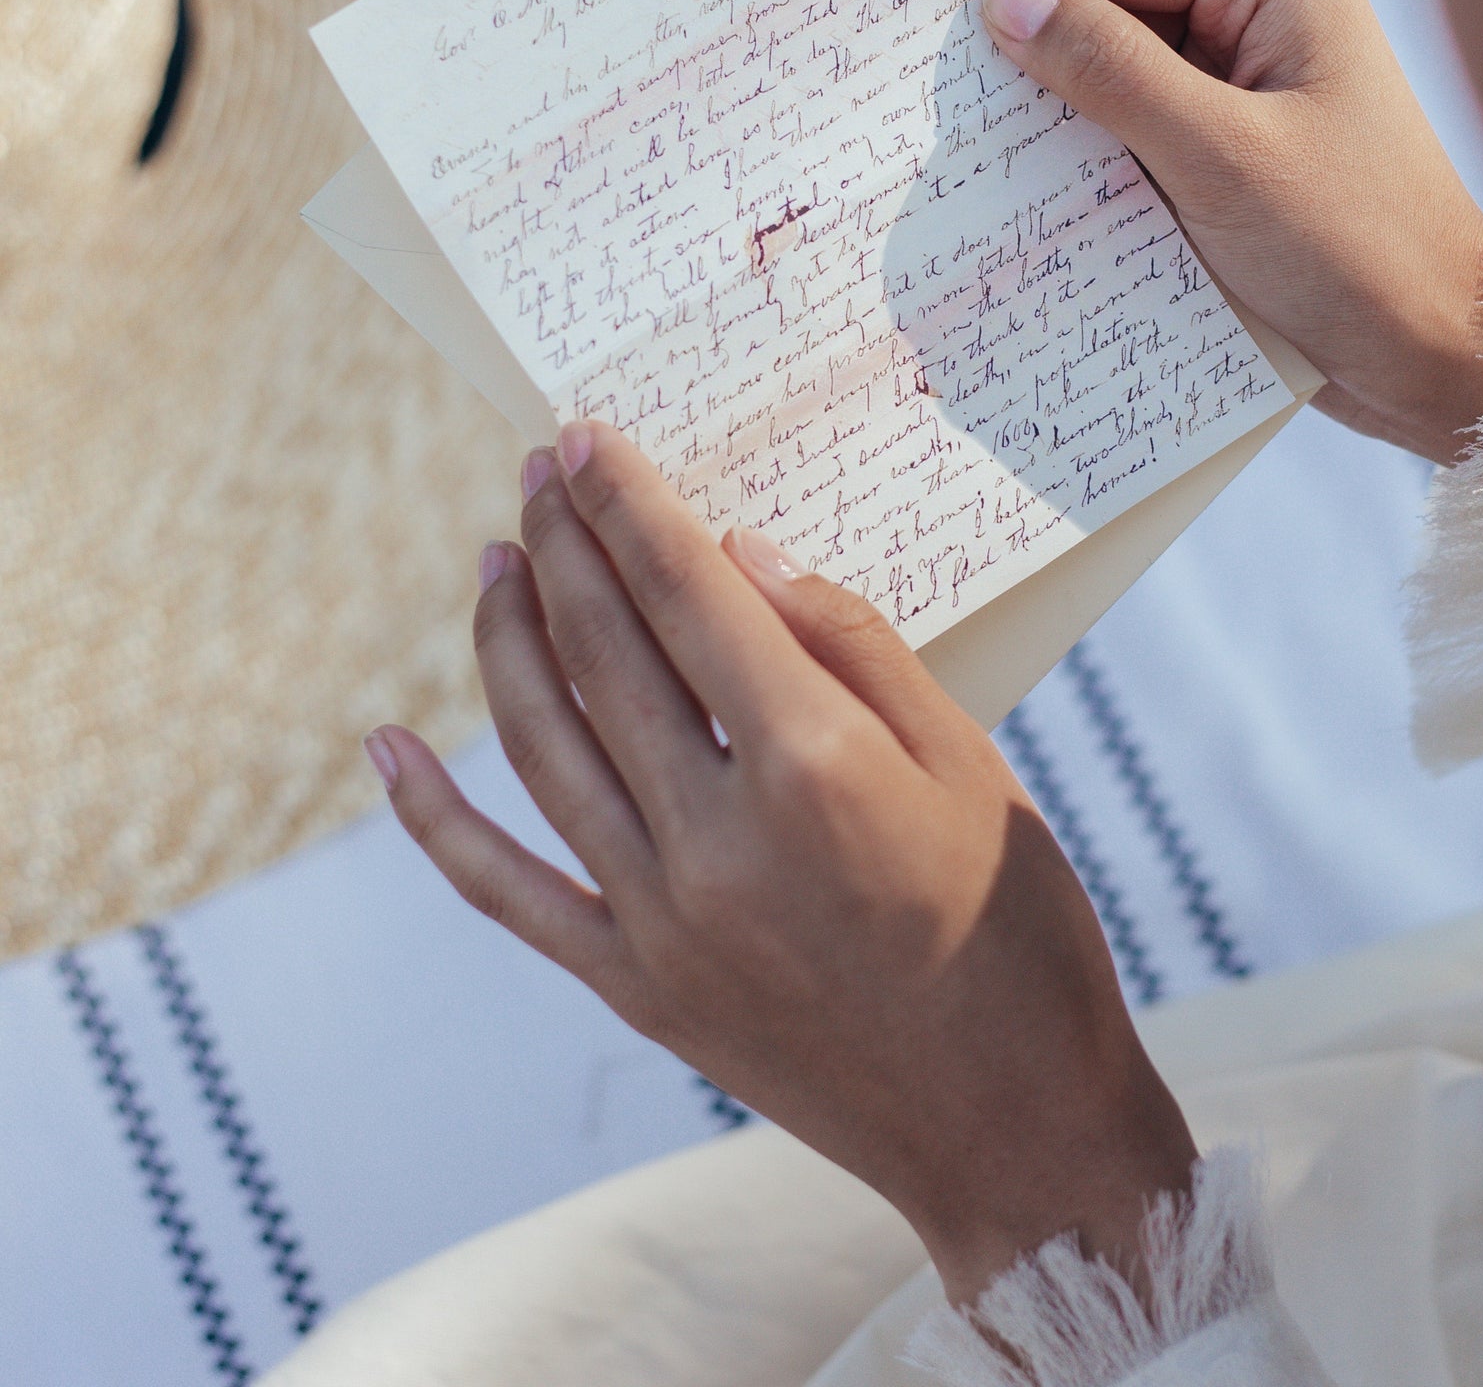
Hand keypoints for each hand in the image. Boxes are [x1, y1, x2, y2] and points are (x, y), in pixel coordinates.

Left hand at [366, 419, 1195, 1302]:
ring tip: (495, 560)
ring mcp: (664, 923)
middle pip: (606, 652)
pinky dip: (436, 817)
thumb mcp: (969, 760)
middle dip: (566, 544)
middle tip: (539, 470)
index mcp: (813, 766)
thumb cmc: (1017, 926)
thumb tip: (741, 558)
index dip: (632, 503)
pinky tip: (386, 747)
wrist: (1012, 1125)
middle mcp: (717, 839)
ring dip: (507, 639)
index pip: (689, 595)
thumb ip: (852, 647)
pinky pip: (508, 890)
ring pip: (544, 747)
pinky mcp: (638, 989)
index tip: (588, 436)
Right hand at [984, 0, 1482, 462]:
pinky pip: (1134, 123)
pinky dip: (1088, 157)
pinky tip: (1038, 198)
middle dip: (1026, 61)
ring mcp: (1246, 66)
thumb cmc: (1358, 254)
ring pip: (1107, 68)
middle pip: (1099, 4)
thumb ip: (1111, 73)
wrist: (1441, 357)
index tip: (919, 47)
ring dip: (1052, 118)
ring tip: (976, 168)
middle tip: (936, 120)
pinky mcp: (1234, 131)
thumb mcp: (1222, 161)